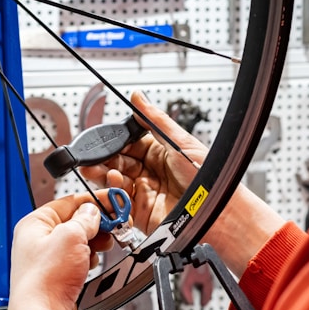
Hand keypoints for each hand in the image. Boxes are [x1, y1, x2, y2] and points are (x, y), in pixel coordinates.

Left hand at [7, 194, 111, 309]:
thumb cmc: (45, 279)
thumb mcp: (71, 236)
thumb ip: (85, 219)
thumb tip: (92, 212)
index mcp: (35, 223)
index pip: (69, 202)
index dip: (93, 201)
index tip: (113, 202)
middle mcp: (38, 240)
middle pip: (75, 222)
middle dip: (97, 224)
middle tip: (115, 225)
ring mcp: (48, 259)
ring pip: (78, 241)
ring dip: (94, 243)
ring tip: (103, 246)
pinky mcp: (58, 276)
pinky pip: (77, 260)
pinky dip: (88, 259)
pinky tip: (91, 263)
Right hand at [81, 91, 207, 233]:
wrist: (215, 213)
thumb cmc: (207, 179)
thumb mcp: (180, 143)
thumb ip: (155, 121)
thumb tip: (138, 97)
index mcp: (161, 154)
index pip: (130, 145)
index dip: (116, 142)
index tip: (104, 140)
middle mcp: (151, 173)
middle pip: (119, 163)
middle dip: (103, 159)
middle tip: (93, 156)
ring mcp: (145, 192)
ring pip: (115, 181)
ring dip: (103, 174)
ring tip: (96, 169)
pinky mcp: (140, 212)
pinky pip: (118, 202)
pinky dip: (111, 192)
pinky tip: (113, 183)